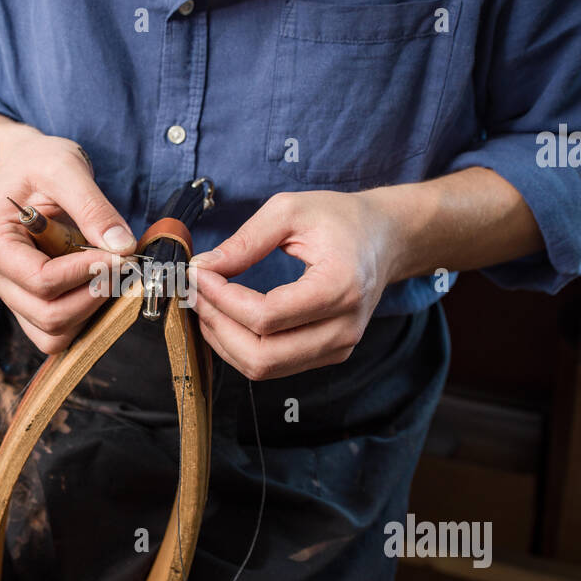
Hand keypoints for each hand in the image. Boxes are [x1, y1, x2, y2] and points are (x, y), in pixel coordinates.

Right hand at [0, 125, 135, 352]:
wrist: (25, 168)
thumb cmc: (37, 164)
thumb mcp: (64, 168)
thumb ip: (92, 206)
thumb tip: (123, 247)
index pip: (41, 280)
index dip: (86, 272)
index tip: (119, 254)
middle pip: (48, 315)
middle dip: (94, 295)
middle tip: (123, 265)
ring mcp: (14, 295)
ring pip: (53, 334)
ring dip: (91, 313)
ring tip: (111, 276)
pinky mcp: (32, 304)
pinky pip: (57, 334)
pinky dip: (85, 320)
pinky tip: (101, 287)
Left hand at [185, 190, 396, 380]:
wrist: (384, 238)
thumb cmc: (340, 219)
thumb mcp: (290, 211)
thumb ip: (245, 241)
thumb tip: (203, 269)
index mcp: (340, 287)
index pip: (266, 316)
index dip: (223, 299)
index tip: (199, 274)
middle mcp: (344, 327)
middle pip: (263, 355)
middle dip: (218, 327)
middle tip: (196, 295)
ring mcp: (339, 347)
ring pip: (264, 368)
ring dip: (225, 341)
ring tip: (207, 305)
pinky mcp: (329, 354)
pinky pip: (275, 366)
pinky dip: (241, 347)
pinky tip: (227, 319)